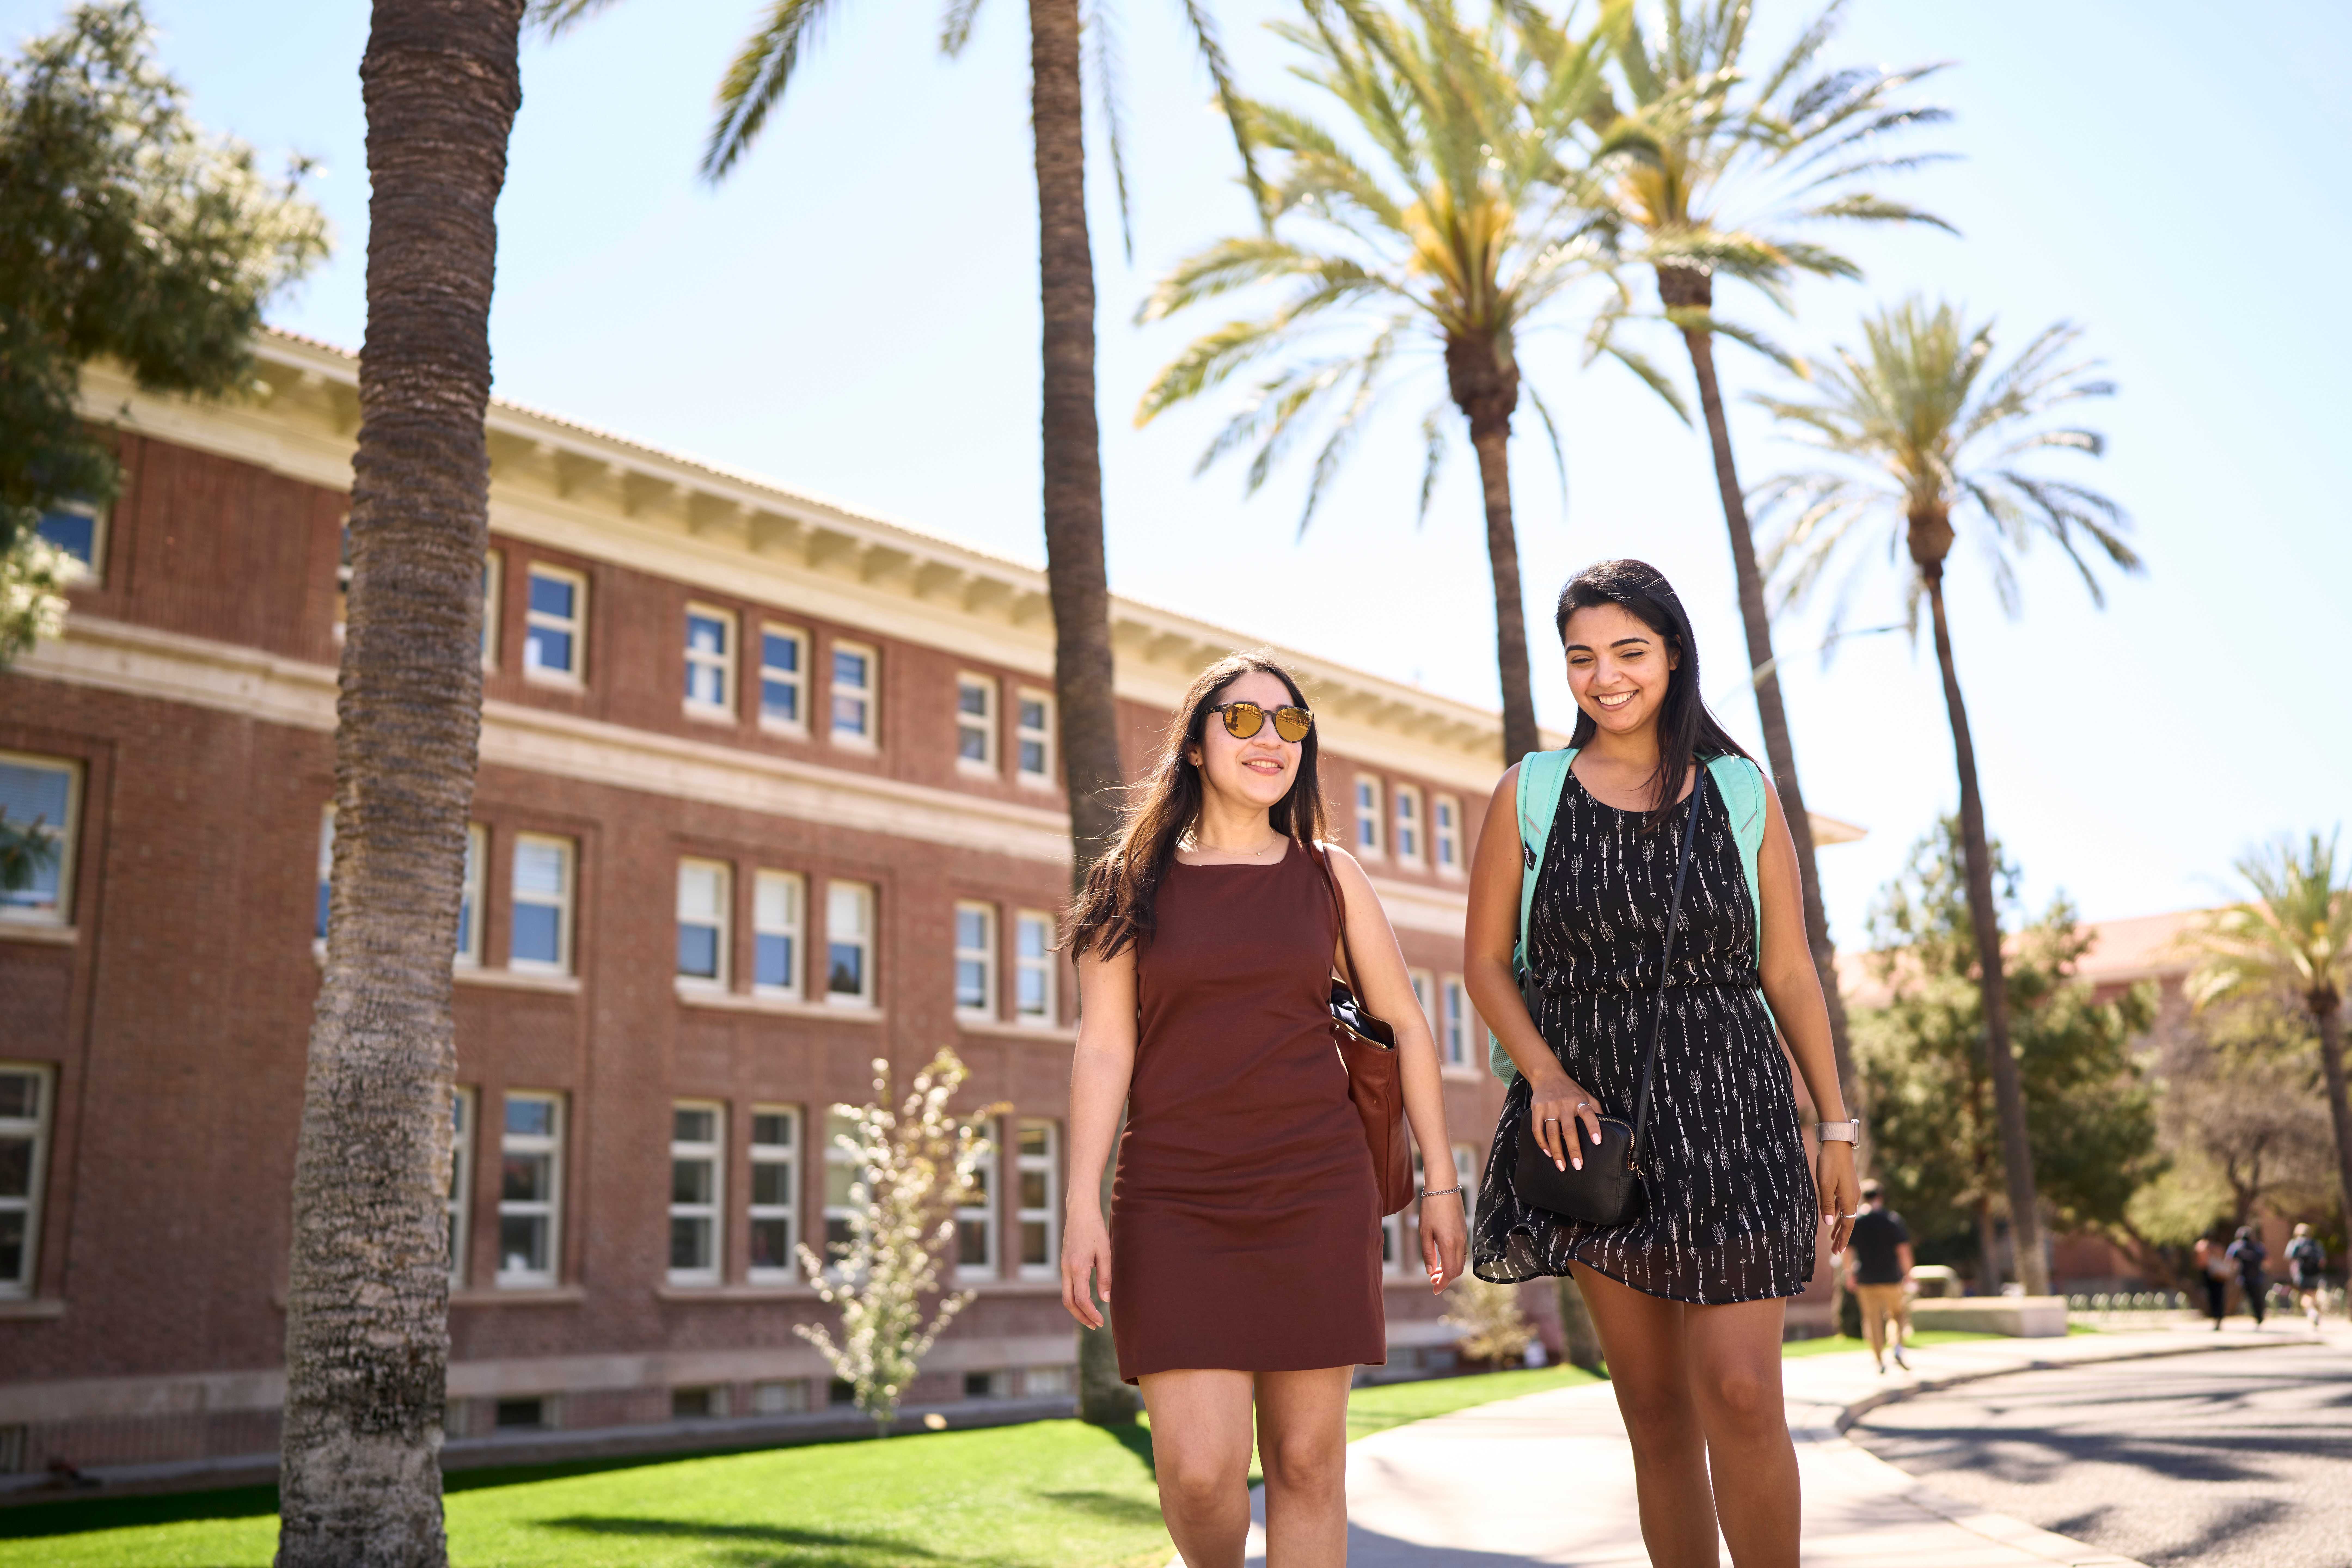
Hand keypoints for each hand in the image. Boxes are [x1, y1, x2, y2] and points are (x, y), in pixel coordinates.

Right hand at [1061, 1206, 1111, 1329]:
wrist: (1079, 1212)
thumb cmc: (1094, 1229)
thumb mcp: (1105, 1253)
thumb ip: (1105, 1277)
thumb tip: (1105, 1300)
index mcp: (1077, 1268)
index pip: (1081, 1299)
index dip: (1091, 1313)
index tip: (1101, 1322)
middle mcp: (1066, 1269)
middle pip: (1068, 1302)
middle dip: (1081, 1317)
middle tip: (1095, 1325)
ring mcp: (1063, 1266)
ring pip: (1066, 1295)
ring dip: (1077, 1309)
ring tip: (1091, 1317)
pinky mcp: (1064, 1263)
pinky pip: (1067, 1286)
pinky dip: (1075, 1297)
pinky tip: (1086, 1300)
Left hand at [1419, 1193, 1468, 1292]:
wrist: (1444, 1187)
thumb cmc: (1430, 1208)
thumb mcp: (1425, 1232)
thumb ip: (1428, 1253)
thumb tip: (1430, 1272)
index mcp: (1449, 1243)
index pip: (1450, 1272)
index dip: (1443, 1284)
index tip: (1434, 1290)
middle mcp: (1460, 1242)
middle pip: (1457, 1270)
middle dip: (1446, 1279)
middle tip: (1432, 1281)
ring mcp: (1463, 1236)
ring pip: (1460, 1262)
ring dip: (1449, 1269)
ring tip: (1435, 1271)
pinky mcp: (1463, 1231)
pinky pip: (1461, 1252)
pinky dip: (1453, 1260)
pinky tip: (1442, 1258)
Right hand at [1528, 1070, 1603, 1171]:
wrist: (1547, 1075)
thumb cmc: (1570, 1089)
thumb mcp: (1586, 1095)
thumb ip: (1596, 1109)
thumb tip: (1608, 1126)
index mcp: (1579, 1101)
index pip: (1589, 1114)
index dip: (1593, 1128)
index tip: (1597, 1141)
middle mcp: (1564, 1104)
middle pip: (1569, 1130)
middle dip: (1574, 1149)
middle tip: (1578, 1165)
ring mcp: (1549, 1107)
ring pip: (1552, 1133)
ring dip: (1557, 1151)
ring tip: (1562, 1166)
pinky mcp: (1537, 1109)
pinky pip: (1537, 1129)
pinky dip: (1542, 1143)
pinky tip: (1548, 1153)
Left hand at [1817, 1140, 1857, 1253]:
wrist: (1837, 1144)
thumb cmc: (1829, 1163)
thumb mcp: (1824, 1184)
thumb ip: (1826, 1204)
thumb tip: (1827, 1223)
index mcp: (1849, 1199)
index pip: (1847, 1225)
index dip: (1842, 1239)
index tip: (1838, 1251)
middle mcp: (1853, 1197)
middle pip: (1848, 1222)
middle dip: (1841, 1237)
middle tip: (1836, 1251)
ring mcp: (1851, 1191)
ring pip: (1845, 1214)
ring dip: (1839, 1226)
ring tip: (1833, 1239)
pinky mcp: (1847, 1186)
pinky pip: (1843, 1205)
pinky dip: (1838, 1215)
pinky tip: (1832, 1219)